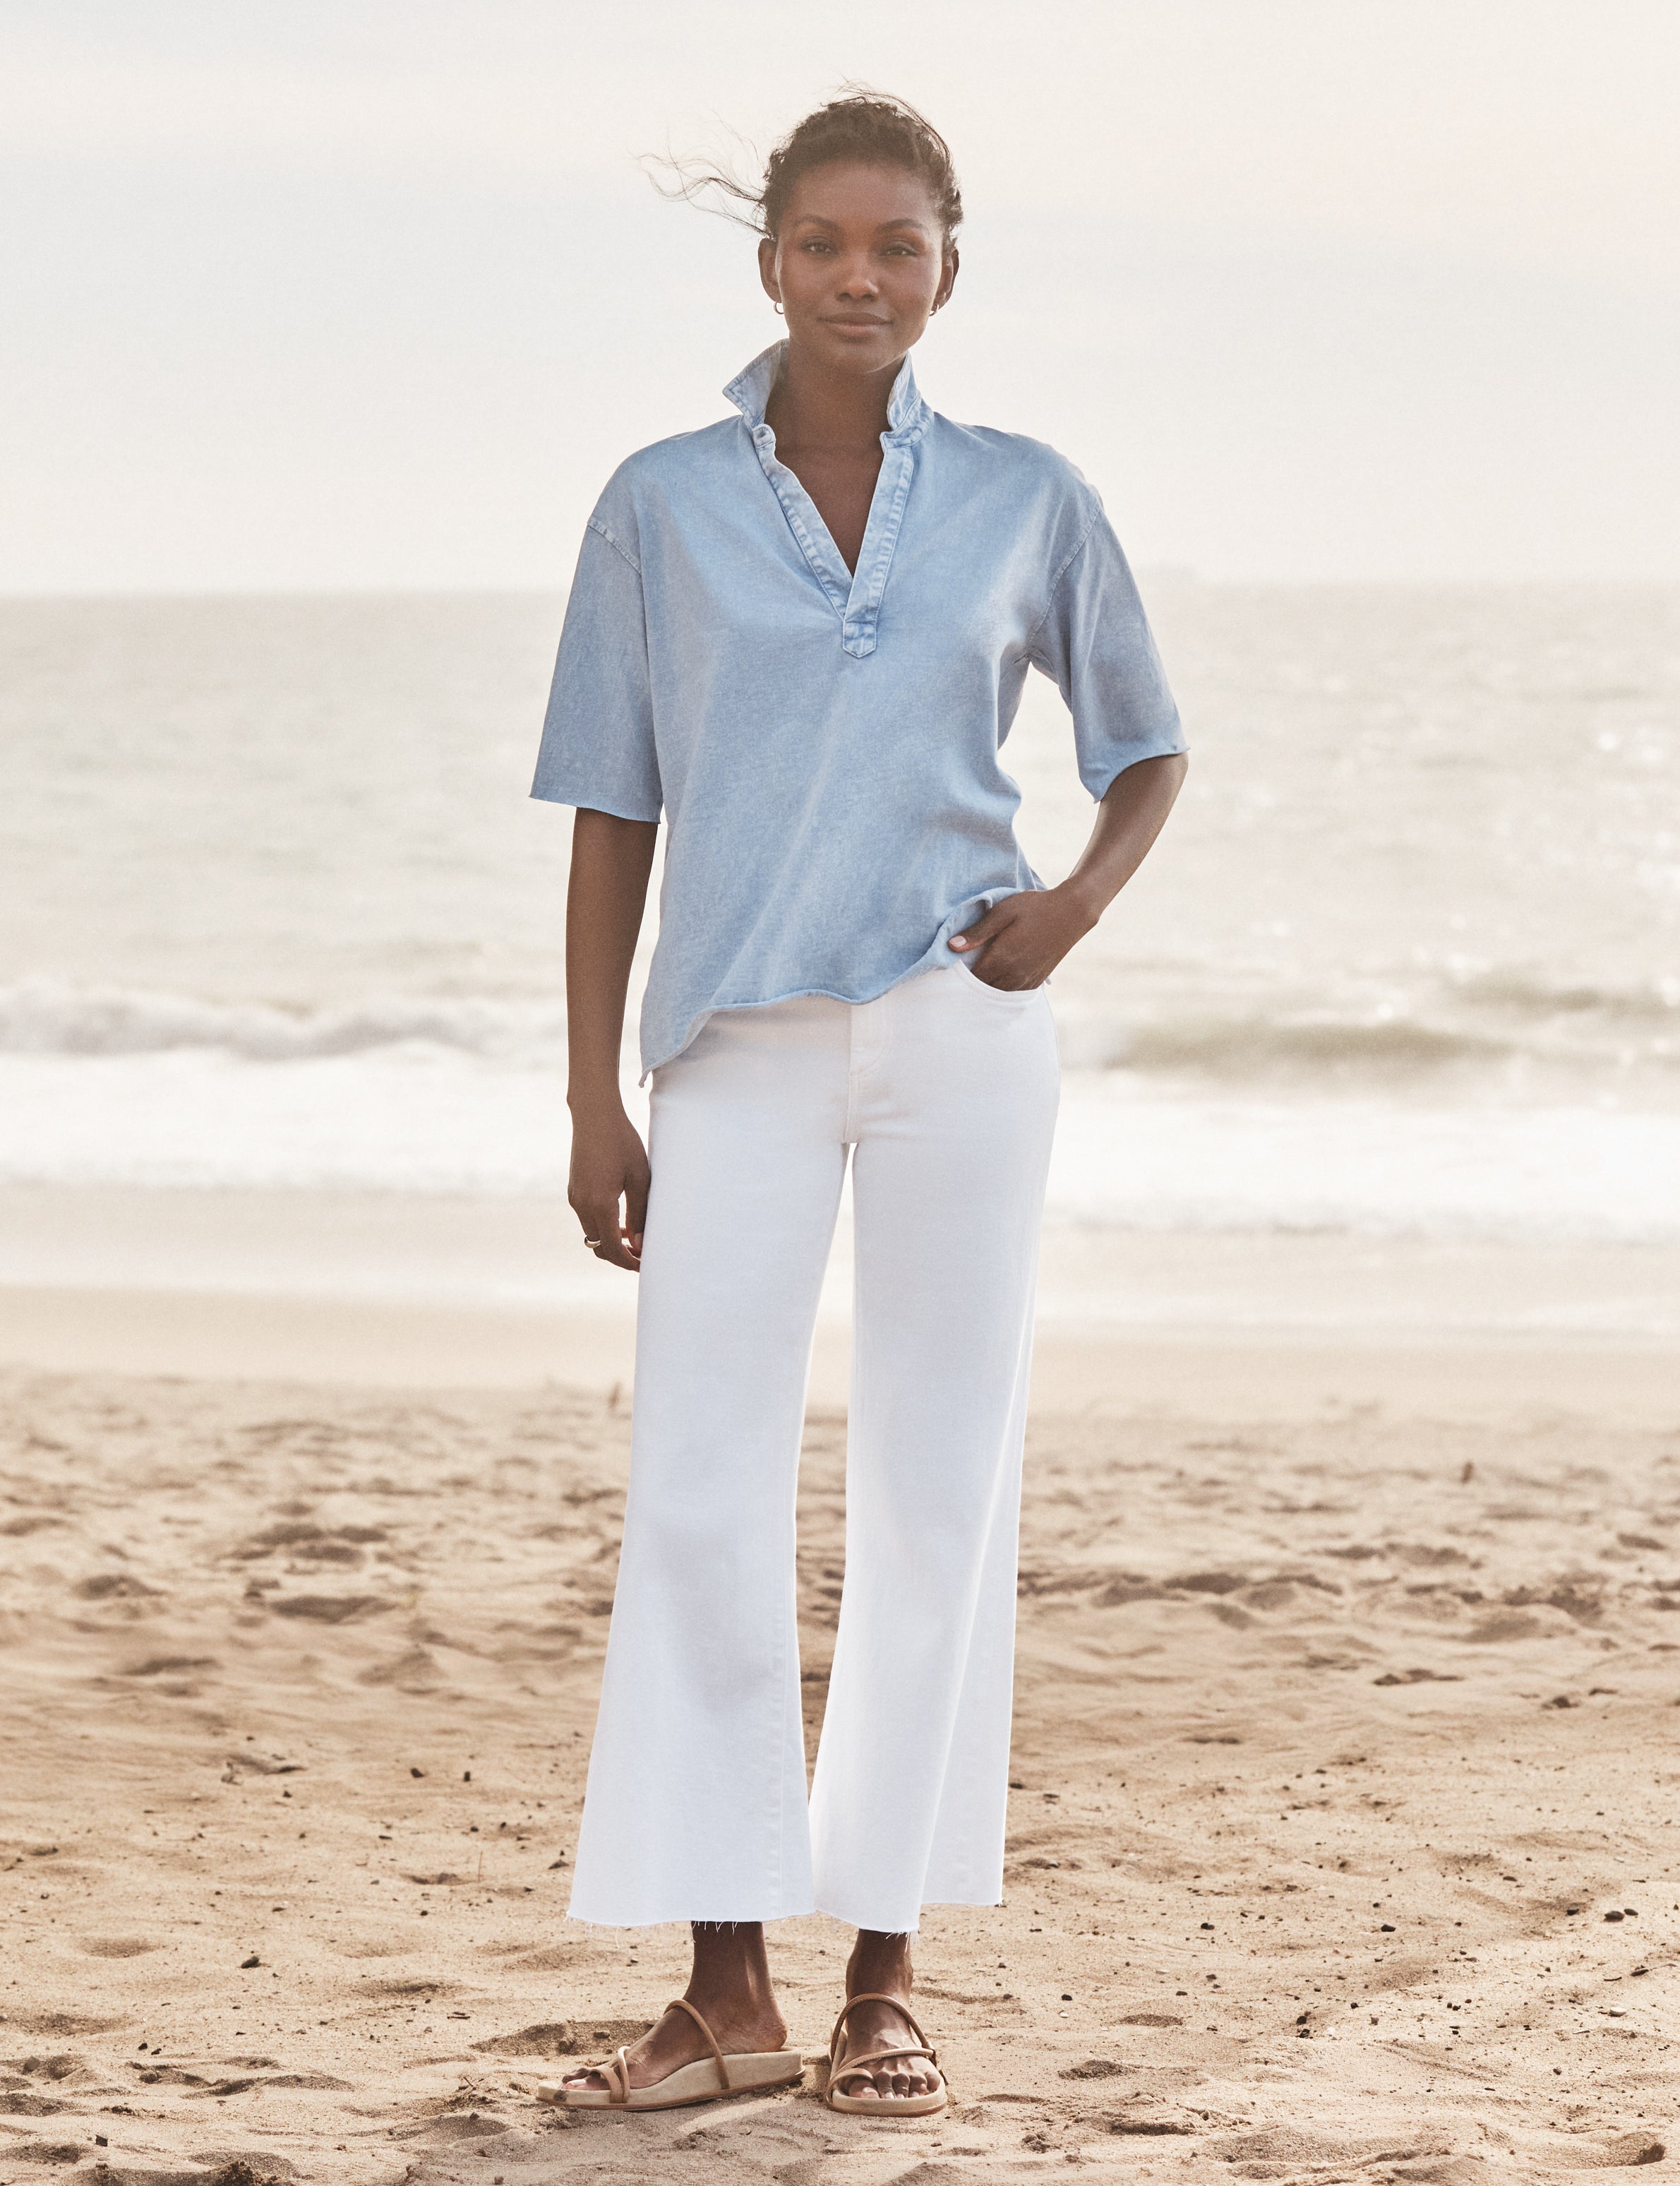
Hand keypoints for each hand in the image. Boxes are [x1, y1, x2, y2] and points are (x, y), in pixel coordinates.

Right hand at [567, 1103, 649, 1271]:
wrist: (594, 1115)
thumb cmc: (622, 1142)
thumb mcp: (639, 1178)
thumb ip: (640, 1213)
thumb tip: (639, 1243)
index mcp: (600, 1204)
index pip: (612, 1248)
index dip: (629, 1262)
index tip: (645, 1265)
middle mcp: (582, 1205)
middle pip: (599, 1246)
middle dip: (620, 1256)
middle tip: (643, 1254)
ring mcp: (575, 1198)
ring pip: (592, 1234)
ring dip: (610, 1241)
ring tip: (634, 1237)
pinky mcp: (573, 1191)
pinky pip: (587, 1219)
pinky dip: (602, 1227)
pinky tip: (620, 1219)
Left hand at [949, 884, 1097, 988]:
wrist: (1072, 912)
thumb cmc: (1034, 907)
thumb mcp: (1002, 912)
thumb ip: (977, 932)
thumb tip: (951, 946)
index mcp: (1002, 958)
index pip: (971, 978)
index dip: (959, 975)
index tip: (953, 966)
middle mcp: (1014, 974)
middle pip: (983, 989)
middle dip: (971, 983)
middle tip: (964, 970)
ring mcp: (1027, 979)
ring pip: (998, 994)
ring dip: (987, 986)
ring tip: (980, 973)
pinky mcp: (1037, 980)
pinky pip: (1013, 993)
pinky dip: (1003, 988)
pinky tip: (999, 977)